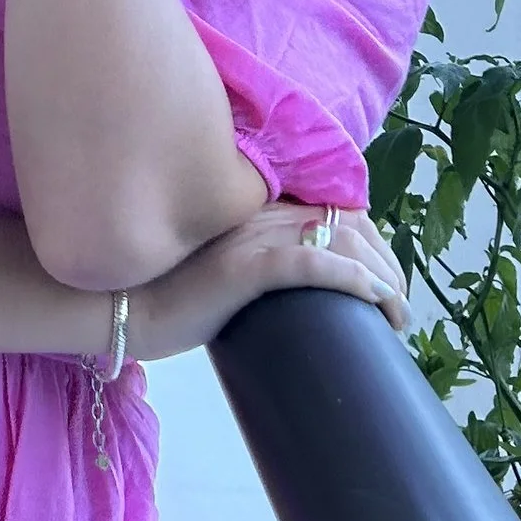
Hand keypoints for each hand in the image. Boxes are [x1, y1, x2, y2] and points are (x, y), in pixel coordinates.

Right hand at [130, 202, 409, 362]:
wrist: (120, 306)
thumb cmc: (168, 295)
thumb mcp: (219, 267)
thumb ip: (255, 260)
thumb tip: (294, 289)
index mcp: (256, 205)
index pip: (334, 210)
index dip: (373, 242)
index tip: (388, 281)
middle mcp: (260, 209)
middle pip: (349, 224)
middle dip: (388, 264)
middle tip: (400, 306)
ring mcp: (253, 235)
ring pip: (342, 243)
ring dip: (383, 279)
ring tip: (396, 315)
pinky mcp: (245, 266)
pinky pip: (312, 265)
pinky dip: (353, 280)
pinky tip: (375, 299)